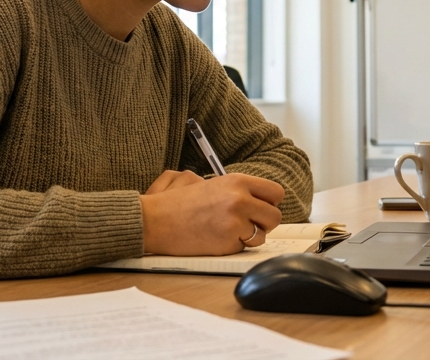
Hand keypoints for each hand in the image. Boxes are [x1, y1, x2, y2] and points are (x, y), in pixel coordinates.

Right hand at [140, 173, 283, 254]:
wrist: (155, 220)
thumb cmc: (178, 202)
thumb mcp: (209, 183)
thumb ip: (238, 190)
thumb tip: (262, 201)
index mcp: (237, 181)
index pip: (275, 193)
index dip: (269, 203)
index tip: (260, 209)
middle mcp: (240, 199)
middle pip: (274, 217)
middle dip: (263, 224)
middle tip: (247, 224)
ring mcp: (235, 221)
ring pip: (262, 236)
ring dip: (248, 237)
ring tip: (226, 231)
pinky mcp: (228, 241)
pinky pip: (243, 248)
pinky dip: (232, 247)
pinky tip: (215, 239)